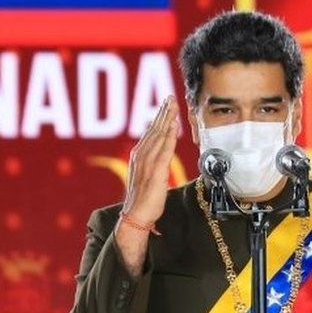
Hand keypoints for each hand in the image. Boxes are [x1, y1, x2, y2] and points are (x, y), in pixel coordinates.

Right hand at [115, 96, 179, 276]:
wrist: (136, 217)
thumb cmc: (145, 200)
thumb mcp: (150, 176)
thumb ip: (155, 163)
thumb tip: (164, 154)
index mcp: (140, 156)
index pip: (151, 132)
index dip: (159, 116)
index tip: (167, 103)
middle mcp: (141, 157)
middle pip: (154, 129)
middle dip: (163, 112)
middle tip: (171, 96)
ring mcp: (147, 164)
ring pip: (158, 136)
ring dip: (166, 119)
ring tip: (173, 105)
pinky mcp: (155, 173)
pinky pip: (163, 151)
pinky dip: (168, 138)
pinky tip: (173, 127)